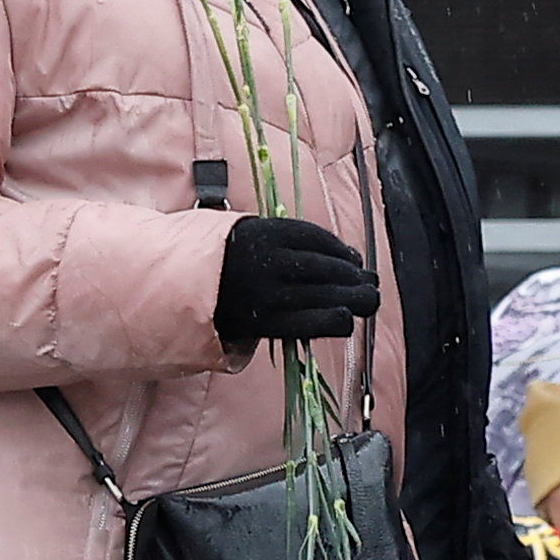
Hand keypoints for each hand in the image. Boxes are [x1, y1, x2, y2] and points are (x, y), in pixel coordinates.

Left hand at [214, 214, 380, 348]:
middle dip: (357, 296)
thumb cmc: (225, 304)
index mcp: (261, 319)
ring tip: (363, 276)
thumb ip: (286, 328)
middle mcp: (268, 288)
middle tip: (371, 298)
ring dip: (351, 271)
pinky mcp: (272, 230)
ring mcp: (271, 256)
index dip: (339, 322)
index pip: (313, 323)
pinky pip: (314, 237)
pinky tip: (347, 255)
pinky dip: (336, 246)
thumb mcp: (248, 329)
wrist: (188, 265)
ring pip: (325, 264)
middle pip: (326, 292)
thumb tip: (334, 320)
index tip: (348, 320)